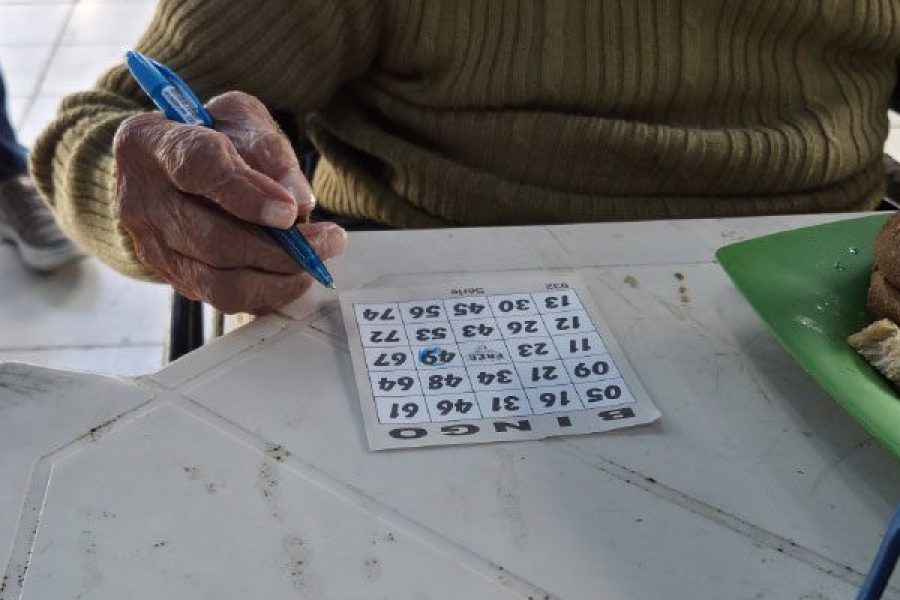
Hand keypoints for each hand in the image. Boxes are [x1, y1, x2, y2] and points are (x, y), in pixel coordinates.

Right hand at [113, 91, 345, 313]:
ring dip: (277, 276)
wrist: (178, 161)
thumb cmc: (213, 133)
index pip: (196, 167)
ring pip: (218, 279)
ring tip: (314, 261)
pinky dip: (265, 292)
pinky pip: (222, 298)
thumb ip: (270, 152)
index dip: (246, 193)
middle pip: (212, 238)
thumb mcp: (243, 120)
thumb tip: (298, 203)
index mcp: (148, 141)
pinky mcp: (170, 275)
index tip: (290, 211)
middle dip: (279, 249)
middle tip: (326, 242)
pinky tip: (292, 276)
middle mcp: (139, 197)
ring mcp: (150, 244)